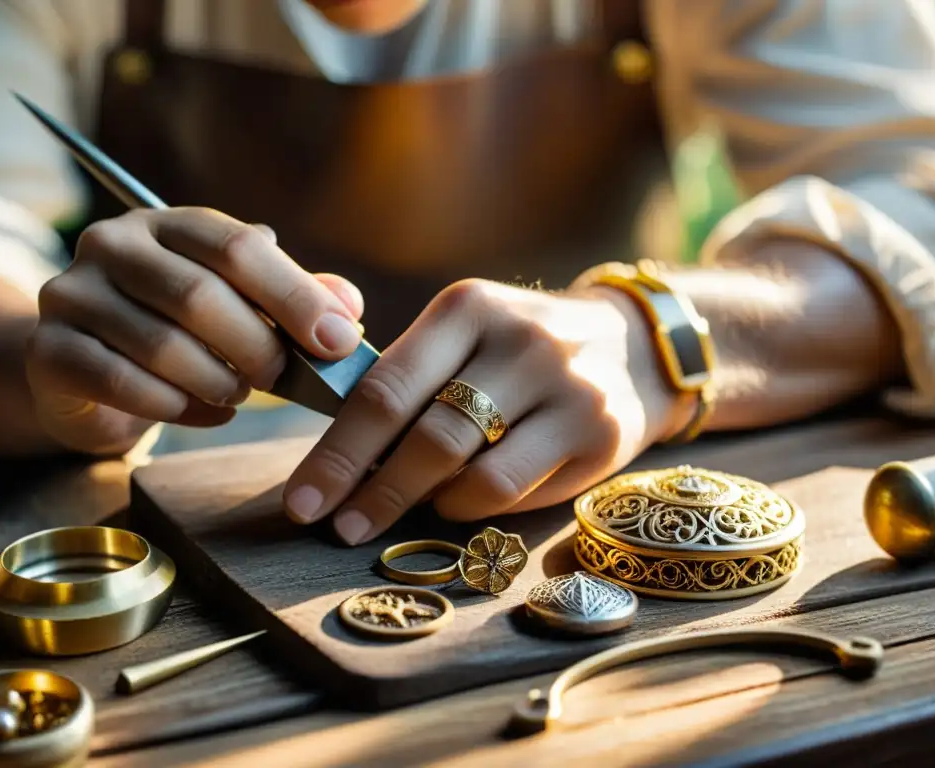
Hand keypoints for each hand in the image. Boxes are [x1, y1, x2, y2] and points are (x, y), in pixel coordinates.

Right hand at [26, 208, 364, 453]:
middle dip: (256, 348)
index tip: (338, 341)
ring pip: (162, 345)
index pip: (237, 248)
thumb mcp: (243, 305)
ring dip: (217, 382)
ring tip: (237, 394)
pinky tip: (204, 413)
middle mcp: (114, 243)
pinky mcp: (49, 349)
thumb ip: (296, 300)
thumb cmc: (184, 331)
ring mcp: (72, 292)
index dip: (295, 296)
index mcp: (170, 222)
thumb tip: (349, 308)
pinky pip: (123, 384)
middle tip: (280, 379)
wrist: (93, 367)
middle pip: (198, 295)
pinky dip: (177, 408)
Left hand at [283, 278, 690, 544]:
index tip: (304, 500)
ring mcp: (568, 389)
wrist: (631, 346)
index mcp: (468, 307)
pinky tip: (457, 501)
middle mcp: (521, 342)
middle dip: (370, 491)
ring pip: (473, 474)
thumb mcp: (466, 332)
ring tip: (400, 508)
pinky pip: (516, 492)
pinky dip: (472, 506)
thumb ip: (405, 375)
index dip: (337, 453)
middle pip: (426, 435)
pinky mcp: (601, 435)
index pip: (386, 388)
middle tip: (337, 526)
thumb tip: (335, 453)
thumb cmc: (518, 349)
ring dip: (422, 503)